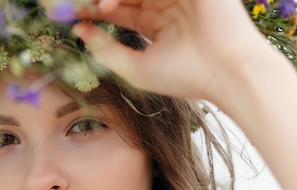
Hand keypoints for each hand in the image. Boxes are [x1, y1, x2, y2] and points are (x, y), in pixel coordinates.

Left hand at [72, 0, 273, 102]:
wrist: (227, 72)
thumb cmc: (185, 76)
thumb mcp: (136, 69)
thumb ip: (106, 50)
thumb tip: (80, 32)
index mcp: (157, 24)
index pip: (119, 9)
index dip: (94, 9)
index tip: (69, 15)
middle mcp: (166, 4)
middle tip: (73, 4)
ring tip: (97, 6)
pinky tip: (111, 3)